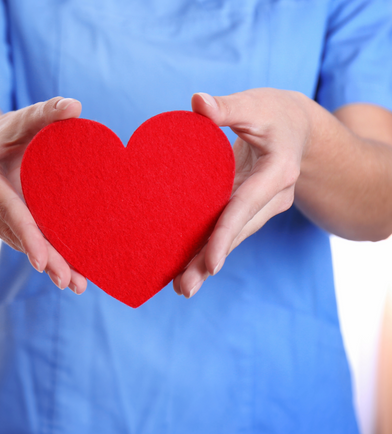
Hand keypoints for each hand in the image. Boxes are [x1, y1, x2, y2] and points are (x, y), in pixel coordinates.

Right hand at [0, 97, 88, 293]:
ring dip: (47, 263)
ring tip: (77, 283)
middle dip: (42, 258)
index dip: (26, 233)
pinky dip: (44, 256)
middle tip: (69, 281)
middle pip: (13, 233)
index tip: (42, 260)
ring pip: (17, 243)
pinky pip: (19, 242)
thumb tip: (74, 107)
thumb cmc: (12, 131)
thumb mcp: (26, 118)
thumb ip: (47, 111)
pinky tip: (69, 273)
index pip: (7, 207)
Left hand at [173, 88, 313, 297]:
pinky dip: (207, 248)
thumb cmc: (276, 113)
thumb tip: (197, 103)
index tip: (212, 263)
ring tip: (181, 288)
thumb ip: (226, 107)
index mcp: (277, 172)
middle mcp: (271, 197)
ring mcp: (260, 206)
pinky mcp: (245, 208)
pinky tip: (185, 269)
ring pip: (231, 237)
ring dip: (206, 263)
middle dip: (211, 261)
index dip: (227, 233)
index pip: (247, 206)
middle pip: (238, 232)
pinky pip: (225, 230)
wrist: (300, 128)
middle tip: (184, 288)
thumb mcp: (256, 104)